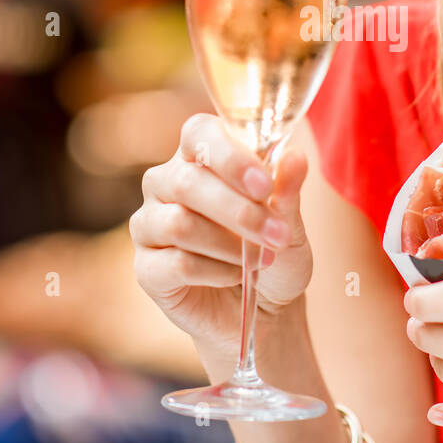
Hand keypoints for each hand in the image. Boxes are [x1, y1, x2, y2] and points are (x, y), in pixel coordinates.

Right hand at [130, 114, 314, 363]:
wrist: (266, 309)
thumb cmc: (275, 251)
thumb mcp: (290, 221)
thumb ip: (287, 189)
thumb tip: (294, 156)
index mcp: (199, 155)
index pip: (198, 133)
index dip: (229, 156)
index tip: (264, 185)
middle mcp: (165, 183)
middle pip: (187, 182)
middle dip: (239, 211)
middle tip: (277, 234)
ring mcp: (149, 224)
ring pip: (179, 224)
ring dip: (229, 245)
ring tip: (262, 260)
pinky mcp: (147, 268)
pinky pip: (177, 263)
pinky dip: (217, 272)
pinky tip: (236, 275)